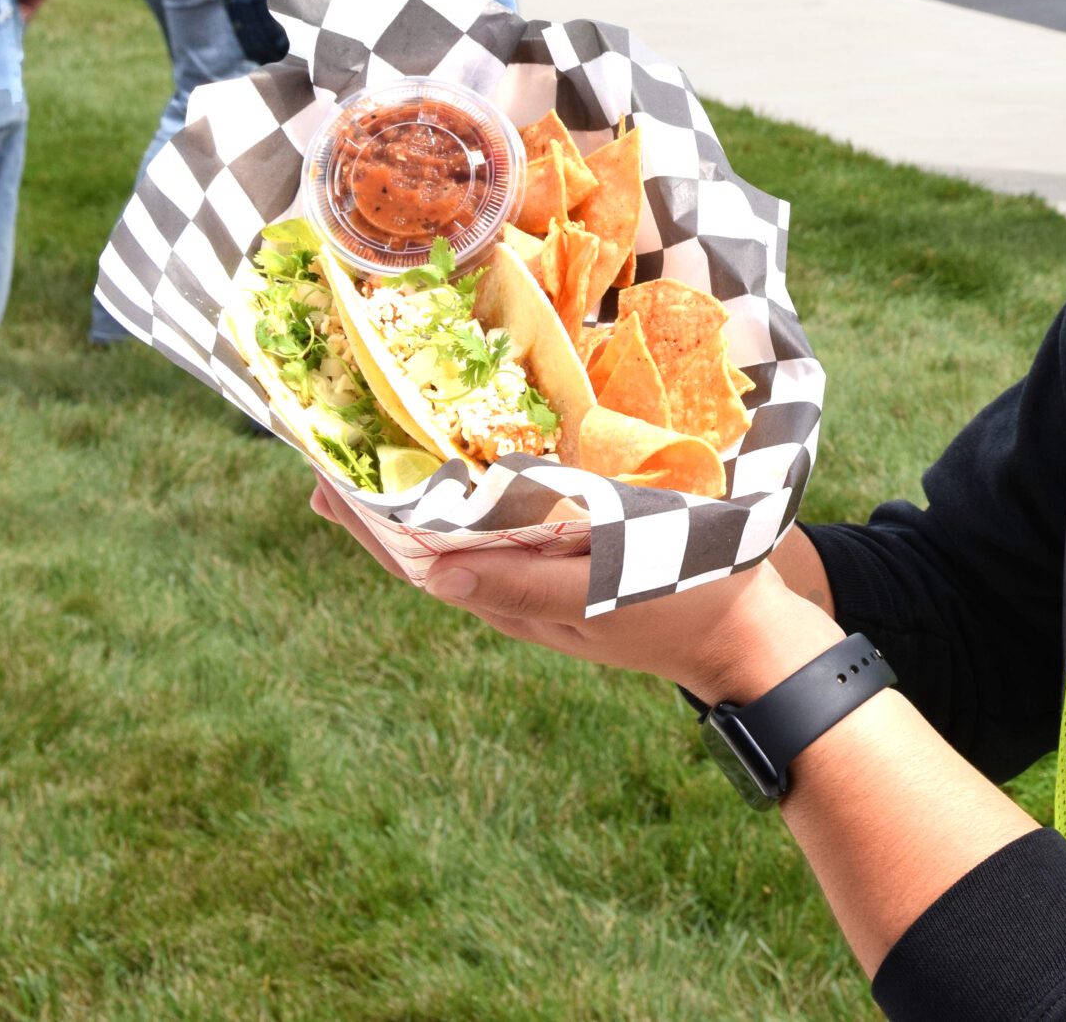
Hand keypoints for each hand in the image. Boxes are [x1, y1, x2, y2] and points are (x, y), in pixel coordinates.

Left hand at [310, 482, 843, 702]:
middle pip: (429, 542)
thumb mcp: (605, 597)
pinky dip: (481, 490)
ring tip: (392, 436)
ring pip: (465, 530)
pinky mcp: (574, 555)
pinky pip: (510, 522)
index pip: (415, 561)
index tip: (319, 477)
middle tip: (342, 435)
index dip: (366, 522)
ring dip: (428, 488)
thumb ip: (525, 587)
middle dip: (384, 496)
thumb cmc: (683, 609)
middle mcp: (514, 588)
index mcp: (510, 602)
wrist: (746, 632)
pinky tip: (477, 459)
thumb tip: (436, 573)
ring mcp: (543, 574)